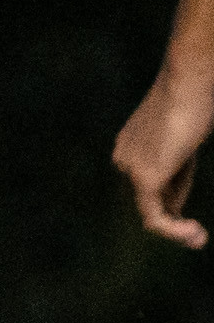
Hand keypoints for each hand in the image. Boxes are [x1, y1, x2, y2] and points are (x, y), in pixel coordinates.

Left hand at [113, 75, 210, 248]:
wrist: (190, 83)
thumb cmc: (194, 101)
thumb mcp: (184, 139)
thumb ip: (177, 168)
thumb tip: (176, 205)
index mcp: (129, 146)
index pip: (149, 181)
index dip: (173, 198)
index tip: (189, 218)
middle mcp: (123, 158)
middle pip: (152, 195)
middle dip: (174, 217)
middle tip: (197, 236)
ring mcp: (130, 168)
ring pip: (152, 209)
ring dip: (175, 230)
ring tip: (198, 239)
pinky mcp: (145, 177)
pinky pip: (154, 216)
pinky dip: (173, 230)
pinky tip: (193, 234)